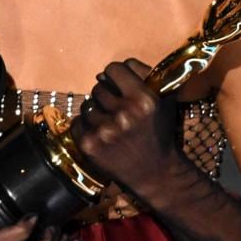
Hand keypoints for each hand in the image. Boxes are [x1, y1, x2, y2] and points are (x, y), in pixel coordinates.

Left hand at [71, 59, 179, 198]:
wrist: (156, 173)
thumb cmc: (160, 131)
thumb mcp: (163, 98)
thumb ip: (144, 73)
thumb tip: (113, 68)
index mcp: (143, 99)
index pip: (113, 69)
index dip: (116, 76)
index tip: (119, 84)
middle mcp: (123, 114)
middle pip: (98, 87)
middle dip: (106, 95)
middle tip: (117, 109)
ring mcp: (104, 131)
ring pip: (86, 105)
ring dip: (96, 111)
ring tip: (110, 124)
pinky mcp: (90, 145)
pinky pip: (76, 122)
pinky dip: (85, 127)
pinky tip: (101, 134)